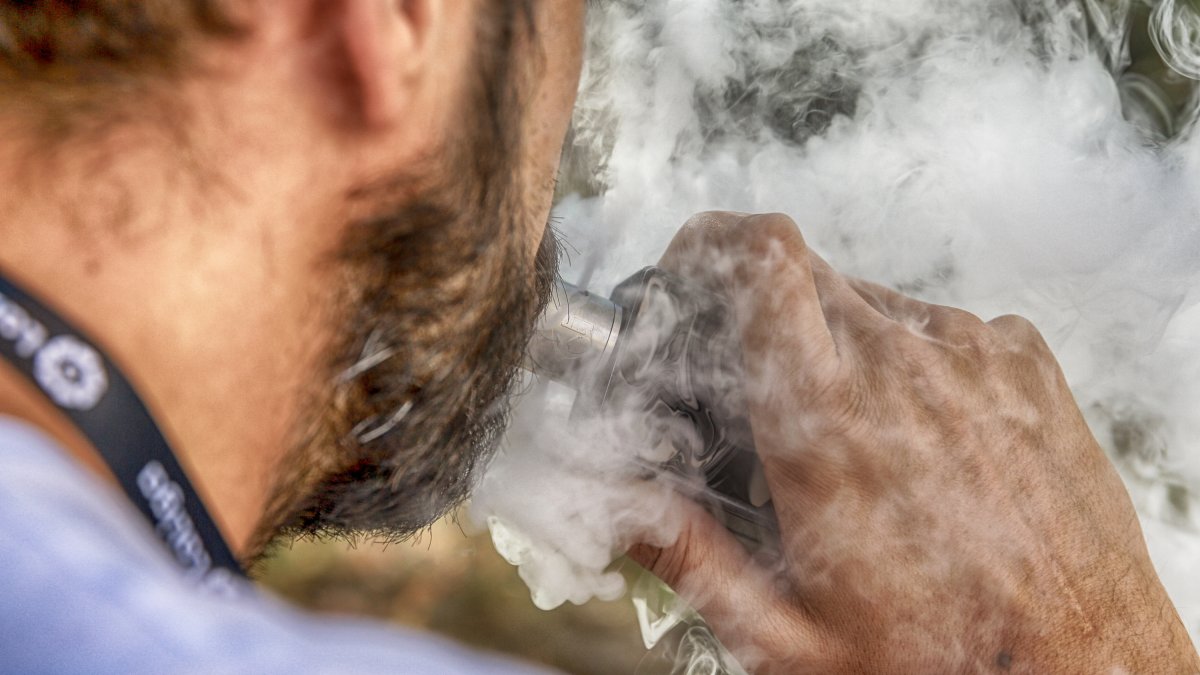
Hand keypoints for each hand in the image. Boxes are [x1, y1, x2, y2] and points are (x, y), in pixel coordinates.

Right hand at [629, 212, 1199, 672]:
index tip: (695, 266)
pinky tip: (923, 440)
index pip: (760, 261)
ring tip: (855, 441)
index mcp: (828, 422)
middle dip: (765, 317)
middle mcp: (903, 367)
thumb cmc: (941, 664)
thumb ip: (687, 556)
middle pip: (805, 275)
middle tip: (766, 398)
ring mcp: (974, 356)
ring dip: (842, 346)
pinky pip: (941, 326)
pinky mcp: (1026, 364)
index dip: (712, 243)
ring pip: (872, 301)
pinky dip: (913, 360)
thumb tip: (618, 506)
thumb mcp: (786, 636)